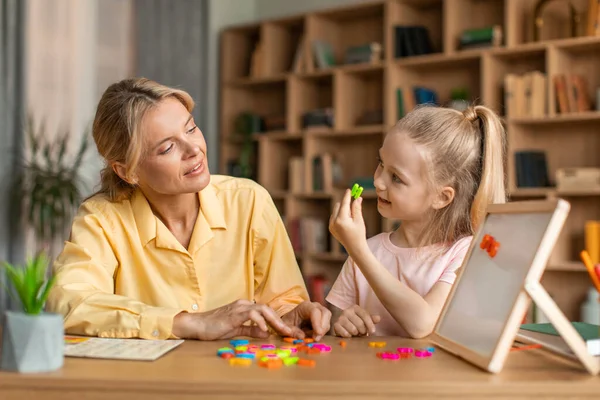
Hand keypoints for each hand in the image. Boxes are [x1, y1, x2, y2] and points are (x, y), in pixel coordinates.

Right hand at [172, 300, 294, 339]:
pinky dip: (259, 321)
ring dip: (275, 321)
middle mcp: (244, 304)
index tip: (289, 333)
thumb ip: (251, 330)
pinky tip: (265, 329)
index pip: (266, 313)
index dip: (278, 322)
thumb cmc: (214, 328)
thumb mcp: (236, 330)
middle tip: (292, 333)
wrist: (196, 324)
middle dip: (282, 322)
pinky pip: (250, 314)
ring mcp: (239, 307)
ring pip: (263, 309)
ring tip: (284, 331)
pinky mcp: (233, 313)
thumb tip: (266, 333)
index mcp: (245, 308)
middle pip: (268, 310)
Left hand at [282, 301, 331, 340]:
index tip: (317, 333)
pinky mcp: (324, 319)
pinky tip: (314, 336)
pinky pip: (326, 326)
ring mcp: (321, 312)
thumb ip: (289, 330)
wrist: (290, 322)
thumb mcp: (285, 327)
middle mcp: (315, 307)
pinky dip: (322, 333)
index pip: (315, 311)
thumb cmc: (288, 323)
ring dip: (322, 331)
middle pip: (326, 314)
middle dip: (323, 327)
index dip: (317, 322)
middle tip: (316, 339)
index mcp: (305, 306)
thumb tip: (302, 337)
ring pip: (328, 320)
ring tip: (311, 337)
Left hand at [329, 189, 366, 254]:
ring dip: (343, 210)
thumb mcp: (359, 220)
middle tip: (354, 204)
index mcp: (341, 220)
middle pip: (339, 206)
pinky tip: (347, 223)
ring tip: (351, 220)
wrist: (354, 248)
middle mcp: (334, 222)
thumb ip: (357, 208)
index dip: (347, 196)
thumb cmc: (359, 234)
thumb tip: (357, 197)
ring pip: (336, 211)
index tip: (349, 190)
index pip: (344, 204)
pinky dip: (340, 216)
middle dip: (346, 204)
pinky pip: (334, 216)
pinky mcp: (330, 228)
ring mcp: (331, 225)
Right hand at [332, 305, 380, 337]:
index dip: (370, 324)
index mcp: (355, 308)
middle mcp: (347, 311)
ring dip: (356, 334)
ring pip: (353, 329)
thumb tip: (378, 318)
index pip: (365, 315)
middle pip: (360, 323)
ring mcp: (340, 318)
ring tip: (356, 333)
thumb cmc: (356, 322)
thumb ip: (371, 319)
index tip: (373, 332)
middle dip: (363, 331)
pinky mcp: (336, 325)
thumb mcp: (364, 319)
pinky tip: (349, 335)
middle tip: (362, 332)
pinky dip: (349, 336)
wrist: (342, 325)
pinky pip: (345, 333)